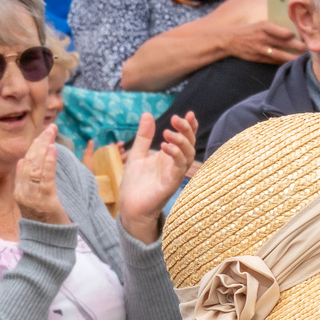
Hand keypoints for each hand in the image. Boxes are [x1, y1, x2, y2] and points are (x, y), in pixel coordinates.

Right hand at [15, 125, 71, 225]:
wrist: (50, 242)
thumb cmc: (46, 222)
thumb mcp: (33, 200)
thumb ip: (27, 181)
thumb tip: (22, 160)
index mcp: (19, 190)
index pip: (25, 163)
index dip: (33, 146)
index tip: (43, 134)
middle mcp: (23, 193)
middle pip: (29, 161)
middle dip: (39, 142)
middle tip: (50, 128)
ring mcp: (33, 197)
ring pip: (36, 166)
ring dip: (44, 147)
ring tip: (52, 133)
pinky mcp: (46, 201)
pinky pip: (46, 177)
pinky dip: (49, 162)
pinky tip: (53, 149)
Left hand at [117, 111, 196, 243]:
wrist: (129, 206)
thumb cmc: (134, 184)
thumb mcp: (137, 154)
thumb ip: (144, 136)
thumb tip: (147, 114)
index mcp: (169, 157)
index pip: (185, 139)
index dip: (189, 127)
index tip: (189, 113)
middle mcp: (175, 165)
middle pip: (190, 145)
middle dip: (186, 130)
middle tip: (175, 118)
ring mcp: (174, 175)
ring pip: (188, 155)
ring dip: (181, 141)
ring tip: (167, 132)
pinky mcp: (171, 184)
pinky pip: (179, 167)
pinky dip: (174, 154)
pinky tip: (164, 146)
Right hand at [225, 20, 305, 64]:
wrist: (231, 40)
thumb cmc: (249, 30)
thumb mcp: (260, 23)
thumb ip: (274, 26)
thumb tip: (291, 30)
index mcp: (265, 26)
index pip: (282, 31)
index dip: (293, 34)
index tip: (304, 34)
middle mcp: (264, 38)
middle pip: (284, 43)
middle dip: (297, 46)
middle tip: (308, 48)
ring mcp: (261, 49)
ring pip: (280, 54)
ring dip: (291, 57)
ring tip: (301, 58)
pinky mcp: (259, 58)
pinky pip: (274, 61)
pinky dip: (282, 62)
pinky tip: (290, 63)